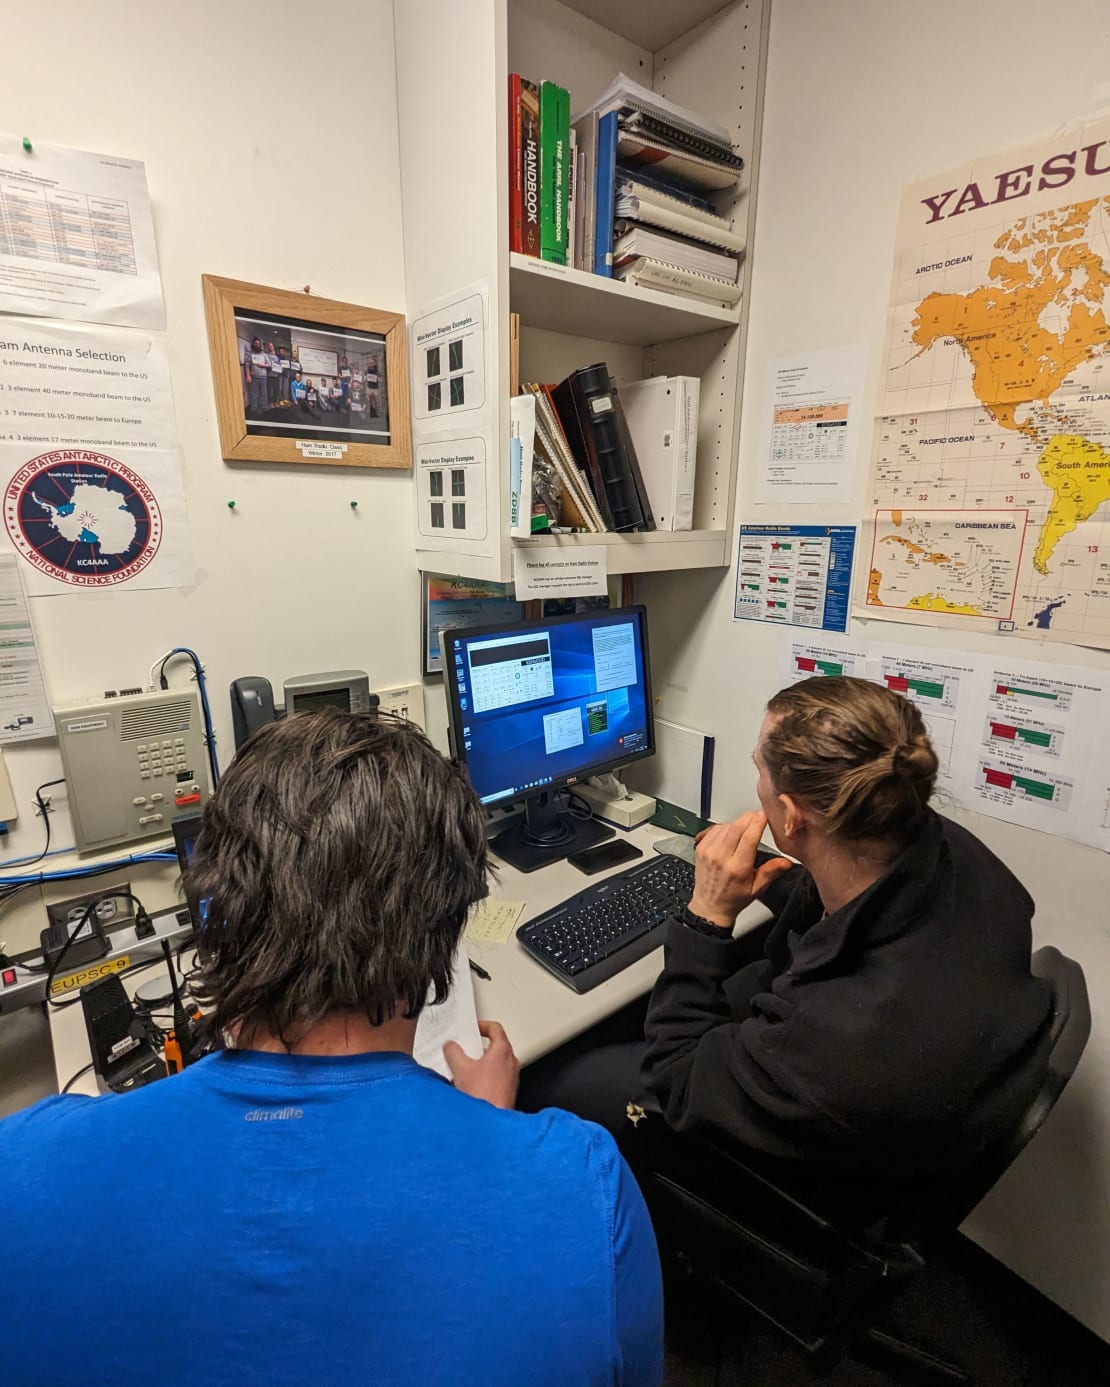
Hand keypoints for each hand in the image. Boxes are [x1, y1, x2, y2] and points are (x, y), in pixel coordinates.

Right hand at [444, 1020, 519, 1109]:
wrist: (490, 1122)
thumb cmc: (484, 1096)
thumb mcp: (461, 1068)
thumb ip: (454, 1052)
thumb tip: (451, 1047)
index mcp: (503, 1051)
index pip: (495, 1028)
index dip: (482, 1026)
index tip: (472, 1028)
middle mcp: (511, 1062)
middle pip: (494, 1046)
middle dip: (477, 1047)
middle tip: (464, 1050)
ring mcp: (511, 1077)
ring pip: (494, 1063)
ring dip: (479, 1063)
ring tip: (463, 1069)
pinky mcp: (507, 1091)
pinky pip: (495, 1077)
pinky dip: (483, 1076)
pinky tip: (469, 1085)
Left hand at [689, 811, 794, 927]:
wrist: (710, 906)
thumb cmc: (733, 899)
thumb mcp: (757, 888)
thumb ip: (771, 872)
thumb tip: (787, 861)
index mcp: (737, 869)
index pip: (749, 838)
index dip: (758, 822)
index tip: (765, 815)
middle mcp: (721, 858)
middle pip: (736, 827)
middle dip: (749, 817)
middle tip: (758, 815)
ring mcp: (708, 852)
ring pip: (726, 826)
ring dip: (738, 823)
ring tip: (746, 828)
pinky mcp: (701, 848)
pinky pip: (715, 829)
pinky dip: (725, 827)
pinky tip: (731, 833)